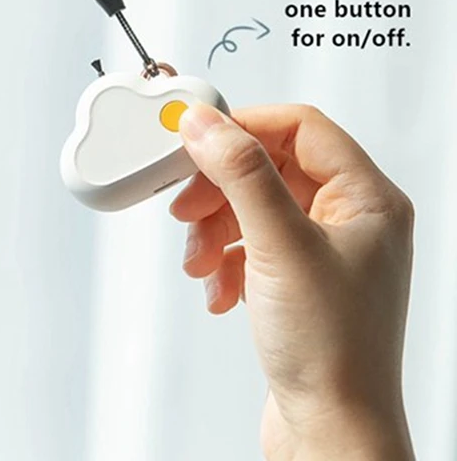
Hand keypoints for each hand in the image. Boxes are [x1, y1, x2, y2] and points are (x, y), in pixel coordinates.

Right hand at [170, 104, 414, 460]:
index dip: (245, 126)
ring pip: (252, 205)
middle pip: (269, 166)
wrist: (330, 434)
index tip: (197, 135)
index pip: (301, 127)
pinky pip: (248, 242)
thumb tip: (207, 124)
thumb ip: (240, 175)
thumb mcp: (279, 246)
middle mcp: (348, 217)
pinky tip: (219, 288)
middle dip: (220, 187)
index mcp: (367, 198)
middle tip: (187, 206)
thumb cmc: (333, 352)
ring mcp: (321, 248)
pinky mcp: (295, 277)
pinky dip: (224, 259)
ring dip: (215, 228)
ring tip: (199, 261)